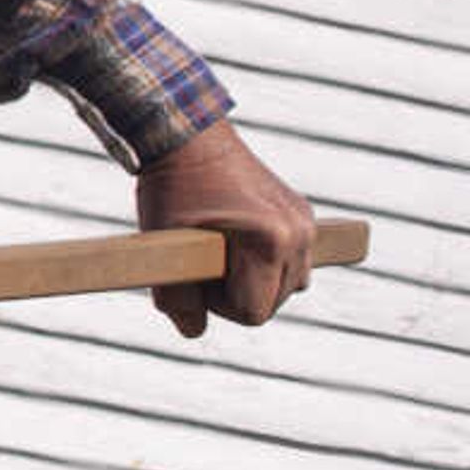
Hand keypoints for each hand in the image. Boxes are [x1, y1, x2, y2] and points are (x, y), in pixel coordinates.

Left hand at [134, 119, 316, 336]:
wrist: (187, 137)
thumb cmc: (171, 190)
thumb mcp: (164, 246)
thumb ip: (176, 298)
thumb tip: (192, 332)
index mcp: (271, 242)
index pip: (255, 313)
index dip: (218, 306)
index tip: (196, 275)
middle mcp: (299, 234)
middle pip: (275, 302)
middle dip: (237, 294)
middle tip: (203, 258)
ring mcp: (306, 223)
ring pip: (288, 285)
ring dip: (254, 279)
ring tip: (221, 247)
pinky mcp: (303, 215)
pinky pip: (293, 261)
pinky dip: (266, 262)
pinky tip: (238, 240)